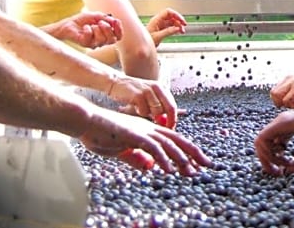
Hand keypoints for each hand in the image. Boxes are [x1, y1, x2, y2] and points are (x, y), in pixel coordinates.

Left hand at [48, 12, 122, 47]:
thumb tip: (114, 21)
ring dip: (97, 29)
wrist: (68, 24)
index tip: (115, 22)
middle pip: (112, 40)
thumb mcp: (96, 16)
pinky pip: (90, 38)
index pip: (118, 37)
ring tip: (91, 25)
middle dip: (107, 28)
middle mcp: (101, 41)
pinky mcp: (85, 44)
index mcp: (105, 34)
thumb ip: (106, 18)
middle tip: (99, 22)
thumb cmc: (82, 20)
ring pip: (102, 40)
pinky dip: (88, 29)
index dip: (119, 30)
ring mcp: (93, 44)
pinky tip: (85, 27)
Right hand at [78, 108, 210, 175]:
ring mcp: (142, 131)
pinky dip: (162, 159)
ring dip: (181, 159)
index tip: (197, 165)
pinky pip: (153, 147)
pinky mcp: (133, 135)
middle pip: (178, 140)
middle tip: (207, 166)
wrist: (86, 121)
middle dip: (194, 154)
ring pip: (169, 144)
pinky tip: (167, 170)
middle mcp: (149, 129)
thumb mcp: (121, 150)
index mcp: (148, 131)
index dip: (187, 152)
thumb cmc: (101, 134)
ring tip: (191, 172)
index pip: (173, 141)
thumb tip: (150, 167)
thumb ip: (136, 158)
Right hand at [108, 76, 177, 127]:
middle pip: (168, 109)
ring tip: (141, 108)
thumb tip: (167, 121)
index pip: (173, 105)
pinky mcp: (138, 95)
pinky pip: (144, 111)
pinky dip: (140, 112)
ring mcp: (148, 91)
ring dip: (149, 114)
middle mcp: (157, 87)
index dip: (173, 119)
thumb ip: (158, 105)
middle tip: (157, 125)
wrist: (117, 83)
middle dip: (164, 120)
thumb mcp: (148, 95)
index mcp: (161, 87)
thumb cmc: (133, 92)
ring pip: (156, 112)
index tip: (170, 128)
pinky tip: (135, 106)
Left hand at [146, 8, 186, 45]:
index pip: (168, 12)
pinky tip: (178, 31)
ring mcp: (160, 25)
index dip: (176, 14)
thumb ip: (168, 32)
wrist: (141, 47)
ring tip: (182, 31)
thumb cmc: (145, 41)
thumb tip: (177, 28)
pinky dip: (175, 28)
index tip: (181, 20)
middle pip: (171, 16)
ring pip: (172, 21)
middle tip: (184, 25)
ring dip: (178, 25)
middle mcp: (158, 21)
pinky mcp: (161, 30)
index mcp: (156, 20)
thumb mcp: (158, 37)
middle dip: (178, 20)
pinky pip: (170, 26)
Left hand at [255, 105, 293, 175]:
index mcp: (286, 127)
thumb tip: (290, 172)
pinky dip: (266, 153)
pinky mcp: (283, 123)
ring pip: (259, 142)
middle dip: (266, 162)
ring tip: (284, 164)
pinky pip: (262, 139)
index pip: (269, 144)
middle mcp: (281, 122)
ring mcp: (281, 121)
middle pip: (261, 144)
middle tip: (279, 172)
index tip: (283, 171)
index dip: (272, 160)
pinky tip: (282, 158)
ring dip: (267, 159)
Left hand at [270, 73, 293, 107]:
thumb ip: (293, 94)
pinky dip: (291, 105)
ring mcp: (292, 84)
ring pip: (277, 96)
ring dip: (284, 103)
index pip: (275, 90)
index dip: (278, 99)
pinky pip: (286, 100)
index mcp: (289, 78)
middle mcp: (288, 79)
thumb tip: (286, 104)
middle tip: (288, 105)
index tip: (284, 104)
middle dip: (278, 102)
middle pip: (273, 93)